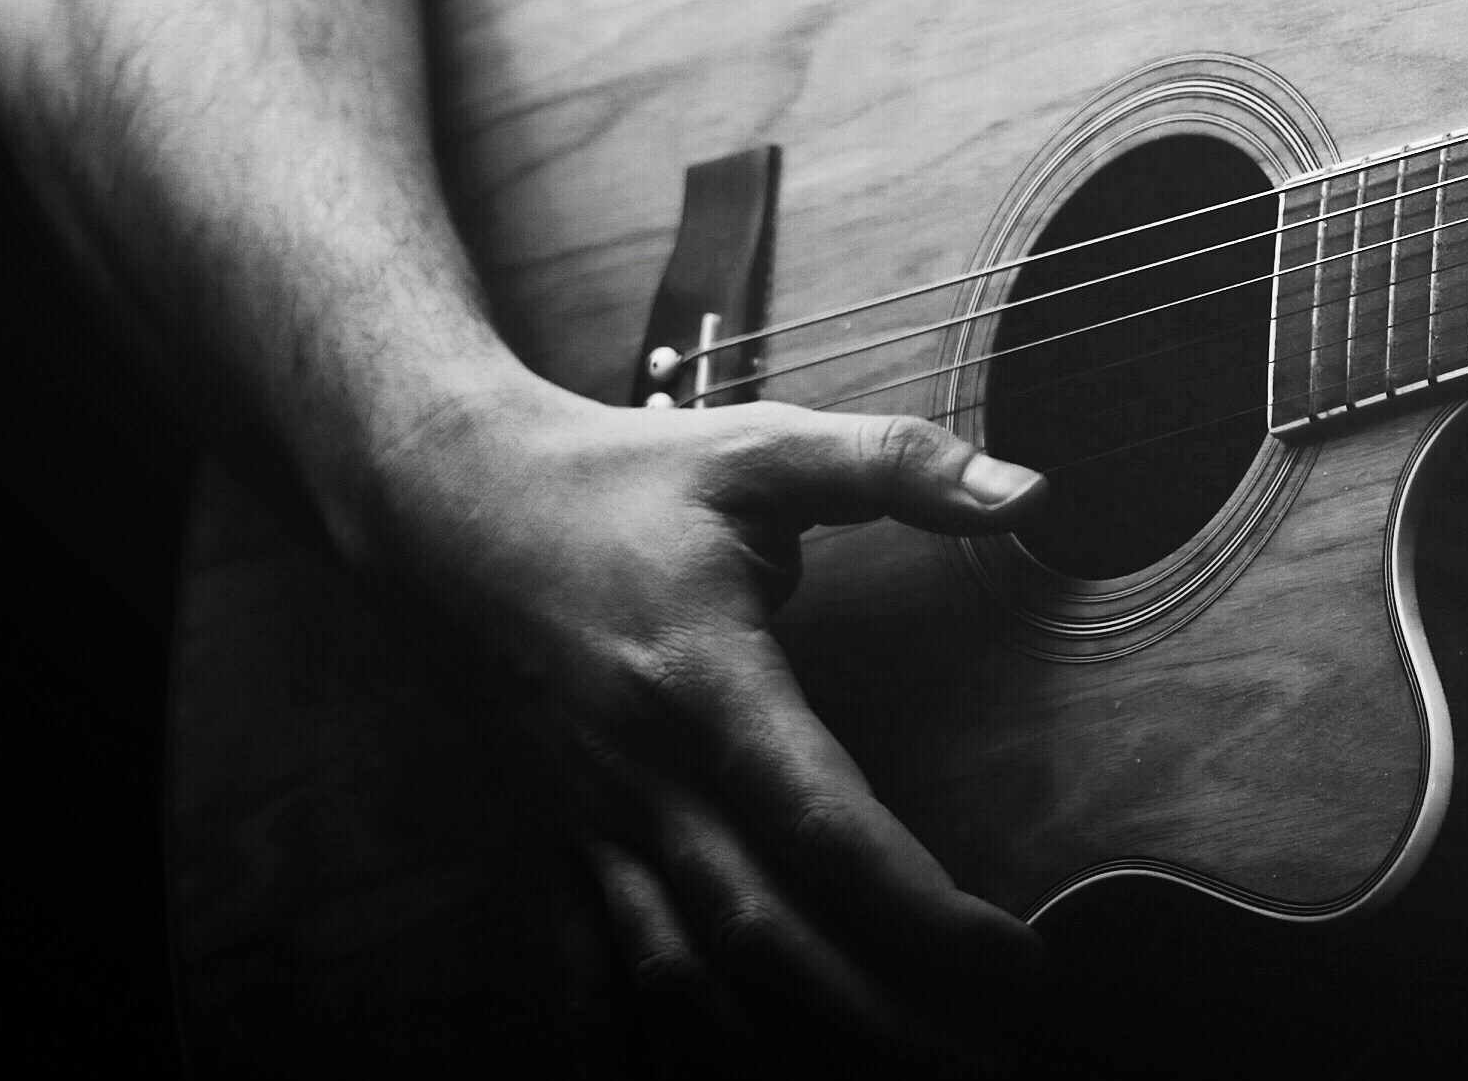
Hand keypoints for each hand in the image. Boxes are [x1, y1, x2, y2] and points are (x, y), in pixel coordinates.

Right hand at [349, 373, 1052, 1066]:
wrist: (436, 503)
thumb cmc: (611, 478)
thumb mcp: (759, 448)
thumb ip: (897, 466)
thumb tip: (1031, 490)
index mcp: (705, 683)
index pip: (825, 830)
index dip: (924, 915)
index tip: (1020, 964)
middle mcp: (642, 777)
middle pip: (763, 941)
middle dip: (879, 1023)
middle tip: (996, 1063)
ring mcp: (591, 822)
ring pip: (681, 979)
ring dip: (783, 1052)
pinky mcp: (557, 842)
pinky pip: (597, 970)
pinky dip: (647, 1040)